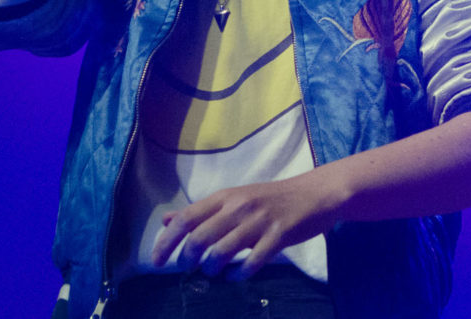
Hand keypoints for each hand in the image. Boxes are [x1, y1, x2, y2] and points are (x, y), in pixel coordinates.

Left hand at [150, 172, 343, 279]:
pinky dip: (239, 275)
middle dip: (188, 260)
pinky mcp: (279, 235)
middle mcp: (238, 206)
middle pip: (200, 237)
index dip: (167, 242)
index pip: (186, 219)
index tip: (156, 262)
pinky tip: (236, 276)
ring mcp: (259, 221)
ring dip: (212, 269)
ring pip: (222, 252)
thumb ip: (201, 212)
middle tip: (189, 269)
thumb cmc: (270, 199)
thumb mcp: (233, 199)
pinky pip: (253, 262)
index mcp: (225, 197)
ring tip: (214, 272)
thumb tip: (168, 221)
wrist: (314, 194)